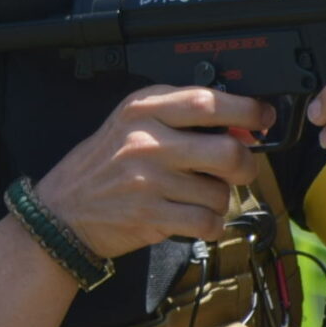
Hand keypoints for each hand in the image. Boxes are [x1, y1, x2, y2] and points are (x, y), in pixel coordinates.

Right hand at [31, 86, 275, 261]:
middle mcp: (147, 140)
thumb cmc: (104, 164)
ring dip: (219, 199)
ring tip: (197, 196)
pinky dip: (210, 225)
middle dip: (245, 164)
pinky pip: (207, 222)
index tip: (263, 118)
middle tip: (239, 168)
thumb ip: (181, 117)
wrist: (62, 211)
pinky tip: (195, 219)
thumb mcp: (133, 123)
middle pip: (227, 151)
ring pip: (220, 192)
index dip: (247, 110)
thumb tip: (240, 126)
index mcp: (144, 109)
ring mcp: (149, 180)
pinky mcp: (151, 215)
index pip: (208, 102)